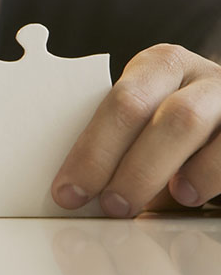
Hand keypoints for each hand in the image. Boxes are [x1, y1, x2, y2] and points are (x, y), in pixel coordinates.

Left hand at [52, 43, 220, 216]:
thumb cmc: (174, 124)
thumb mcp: (146, 122)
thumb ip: (121, 146)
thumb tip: (82, 193)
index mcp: (159, 66)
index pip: (122, 102)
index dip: (93, 150)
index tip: (69, 191)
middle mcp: (199, 77)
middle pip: (164, 116)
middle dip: (131, 167)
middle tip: (111, 205)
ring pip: (193, 126)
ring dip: (165, 173)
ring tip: (146, 208)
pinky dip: (206, 177)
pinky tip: (187, 196)